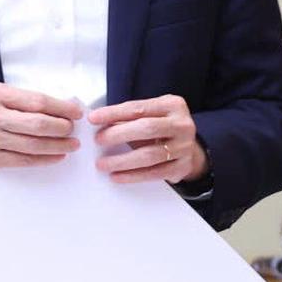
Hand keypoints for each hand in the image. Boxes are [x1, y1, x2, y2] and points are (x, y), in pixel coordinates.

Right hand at [0, 83, 82, 170]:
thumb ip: (22, 98)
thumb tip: (60, 106)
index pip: (36, 101)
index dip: (61, 107)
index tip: (76, 111)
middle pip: (37, 124)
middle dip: (62, 127)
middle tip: (73, 129)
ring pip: (33, 145)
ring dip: (58, 145)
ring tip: (72, 144)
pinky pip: (24, 161)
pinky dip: (44, 159)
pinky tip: (56, 155)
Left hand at [89, 94, 207, 184]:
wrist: (188, 147)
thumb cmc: (163, 128)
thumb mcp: (152, 115)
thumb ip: (130, 117)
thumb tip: (100, 124)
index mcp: (173, 105)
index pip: (139, 108)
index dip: (114, 113)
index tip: (94, 118)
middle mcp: (182, 125)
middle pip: (147, 128)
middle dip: (119, 134)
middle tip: (99, 140)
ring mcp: (184, 147)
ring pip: (150, 155)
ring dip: (122, 160)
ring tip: (103, 164)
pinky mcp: (182, 167)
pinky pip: (154, 173)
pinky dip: (133, 176)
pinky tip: (117, 176)